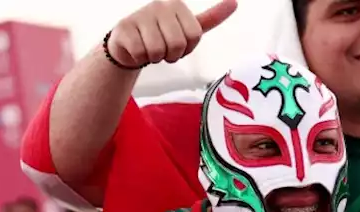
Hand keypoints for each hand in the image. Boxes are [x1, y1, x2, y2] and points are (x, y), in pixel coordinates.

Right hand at [106, 0, 236, 67]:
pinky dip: (140, 59)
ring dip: (155, 58)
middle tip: (163, 50)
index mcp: (177, 5)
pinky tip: (137, 50)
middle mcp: (159, 5)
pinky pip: (141, 53)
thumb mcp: (187, 27)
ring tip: (150, 49)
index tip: (179, 44)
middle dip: (172, 55)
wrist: (129, 44)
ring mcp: (140, 15)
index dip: (188, 48)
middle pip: (177, 44)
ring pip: (158, 50)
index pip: (194, 35)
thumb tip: (235, 2)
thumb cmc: (162, 36)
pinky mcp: (123, 27)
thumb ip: (211, 17)